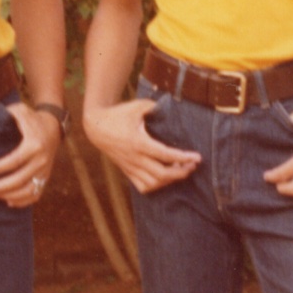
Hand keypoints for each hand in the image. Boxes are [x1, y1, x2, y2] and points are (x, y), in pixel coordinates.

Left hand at [0, 103, 61, 207]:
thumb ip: (6, 113)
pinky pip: (36, 194)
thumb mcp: (21, 111)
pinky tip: (8, 201)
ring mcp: (45, 170)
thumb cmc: (32, 119)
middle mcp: (42, 160)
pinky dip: (23, 201)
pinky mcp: (46, 177)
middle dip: (0, 186)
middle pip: (20, 179)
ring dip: (10, 195)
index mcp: (34, 144)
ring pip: (28, 190)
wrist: (53, 127)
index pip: (14, 161)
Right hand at [83, 99, 200, 193]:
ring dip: (170, 180)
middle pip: (162, 174)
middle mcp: (135, 158)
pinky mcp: (127, 171)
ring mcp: (130, 167)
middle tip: (192, 165)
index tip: (197, 157)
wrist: (96, 127)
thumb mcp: (136, 106)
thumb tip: (171, 106)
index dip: (183, 157)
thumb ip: (154, 107)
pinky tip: (164, 178)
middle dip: (181, 172)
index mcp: (138, 143)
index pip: (165, 155)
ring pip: (154, 183)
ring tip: (180, 170)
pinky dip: (157, 185)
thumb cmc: (118, 115)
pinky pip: (143, 187)